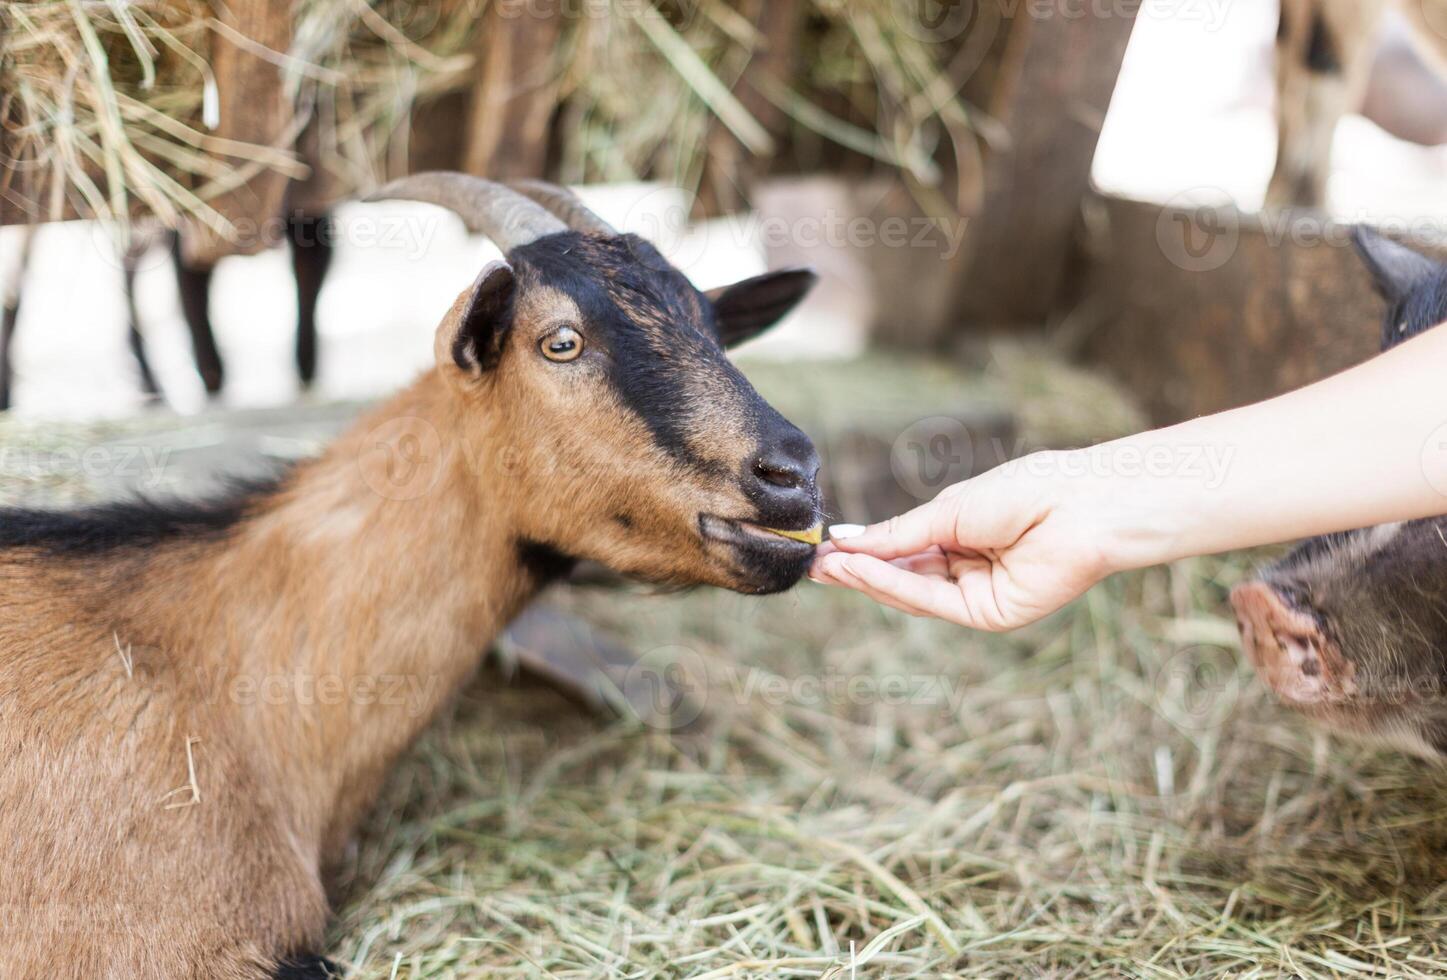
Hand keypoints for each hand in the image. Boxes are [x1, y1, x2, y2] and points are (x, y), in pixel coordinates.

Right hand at [808, 452, 1124, 630]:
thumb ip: (898, 534)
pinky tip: (864, 570)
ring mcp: (978, 595)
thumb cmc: (1026, 491)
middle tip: (815, 565)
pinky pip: (933, 603)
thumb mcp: (948, 509)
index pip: (904, 552)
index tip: (824, 550)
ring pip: (913, 594)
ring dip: (869, 580)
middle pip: (903, 578)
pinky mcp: (990, 615)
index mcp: (962, 537)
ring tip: (830, 566)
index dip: (864, 553)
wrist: (1080, 503)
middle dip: (858, 572)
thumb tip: (848, 540)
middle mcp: (968, 570)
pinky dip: (895, 587)